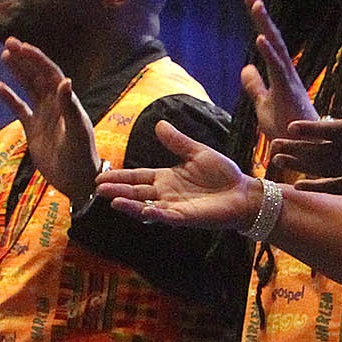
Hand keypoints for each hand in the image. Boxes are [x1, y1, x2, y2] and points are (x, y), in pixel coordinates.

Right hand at [0, 38, 101, 208]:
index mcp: (66, 101)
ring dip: (18, 72)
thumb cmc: (81, 156)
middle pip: (38, 75)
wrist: (76, 181)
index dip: (37, 59)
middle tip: (9, 42)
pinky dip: (10, 99)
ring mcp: (43, 116)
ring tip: (5, 56)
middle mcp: (55, 104)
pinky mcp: (33, 130)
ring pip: (28, 88)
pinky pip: (20, 109)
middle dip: (25, 59)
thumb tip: (65, 80)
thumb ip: (70, 107)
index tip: (22, 46)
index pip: (50, 73)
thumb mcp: (76, 132)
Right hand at [95, 122, 263, 230]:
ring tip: (111, 200)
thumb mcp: (198, 152)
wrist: (243, 192)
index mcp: (166, 178)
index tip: (100, 176)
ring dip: (129, 204)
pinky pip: (166, 216)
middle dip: (117, 190)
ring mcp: (174, 207)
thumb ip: (178, 142)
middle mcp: (166, 194)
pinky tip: (141, 211)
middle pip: (136, 192)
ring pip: (146, 206)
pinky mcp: (186, 217)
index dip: (120, 177)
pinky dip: (153, 214)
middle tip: (97, 188)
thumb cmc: (223, 174)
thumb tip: (159, 124)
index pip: (138, 177)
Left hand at [239, 0, 317, 145]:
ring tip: (257, 6)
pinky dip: (269, 53)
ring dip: (266, 27)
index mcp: (280, 74)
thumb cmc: (286, 129)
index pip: (268, 43)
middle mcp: (287, 73)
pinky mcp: (289, 93)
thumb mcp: (263, 104)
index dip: (259, 22)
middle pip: (273, 39)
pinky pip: (278, 69)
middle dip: (262, 17)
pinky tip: (260, 38)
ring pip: (277, 49)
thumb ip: (255, 86)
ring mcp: (290, 81)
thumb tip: (245, 67)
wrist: (302, 152)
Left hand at [268, 65, 341, 192]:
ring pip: (320, 169)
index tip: (290, 127)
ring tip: (277, 161)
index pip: (330, 130)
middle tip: (272, 146)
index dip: (309, 129)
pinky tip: (298, 187)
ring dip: (298, 165)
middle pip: (318, 151)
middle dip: (294, 149)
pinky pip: (334, 188)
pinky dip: (316, 188)